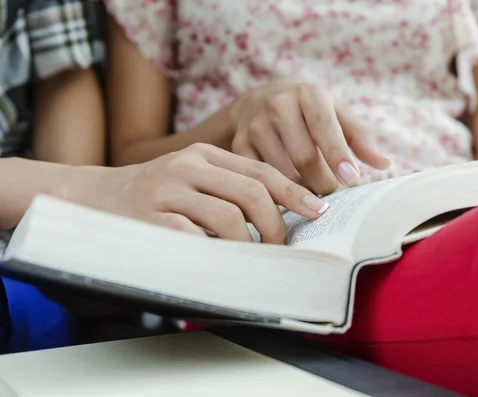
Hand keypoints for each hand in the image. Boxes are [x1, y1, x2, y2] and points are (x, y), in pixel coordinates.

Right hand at [64, 144, 328, 243]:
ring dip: (250, 245)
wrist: (88, 197)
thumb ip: (225, 186)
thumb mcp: (187, 176)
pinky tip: (220, 262)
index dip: (293, 192)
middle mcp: (187, 167)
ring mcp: (168, 192)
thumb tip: (277, 212)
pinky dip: (217, 255)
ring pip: (230, 219)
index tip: (316, 210)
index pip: (260, 171)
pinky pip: (198, 240)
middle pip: (253, 194)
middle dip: (276, 226)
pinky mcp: (152, 220)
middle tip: (280, 246)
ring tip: (250, 258)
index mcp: (202, 154)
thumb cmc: (149, 194)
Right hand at [229, 80, 390, 194]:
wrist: (259, 100)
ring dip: (302, 191)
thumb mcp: (337, 115)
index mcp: (308, 95)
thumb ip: (360, 138)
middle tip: (332, 190)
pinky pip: (261, 178)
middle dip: (323, 181)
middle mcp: (278, 106)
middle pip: (304, 157)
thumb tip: (383, 163)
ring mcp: (255, 125)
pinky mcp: (239, 145)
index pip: (324, 127)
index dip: (338, 155)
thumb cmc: (309, 112)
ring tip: (313, 191)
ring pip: (282, 172)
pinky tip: (288, 194)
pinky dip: (278, 192)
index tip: (352, 180)